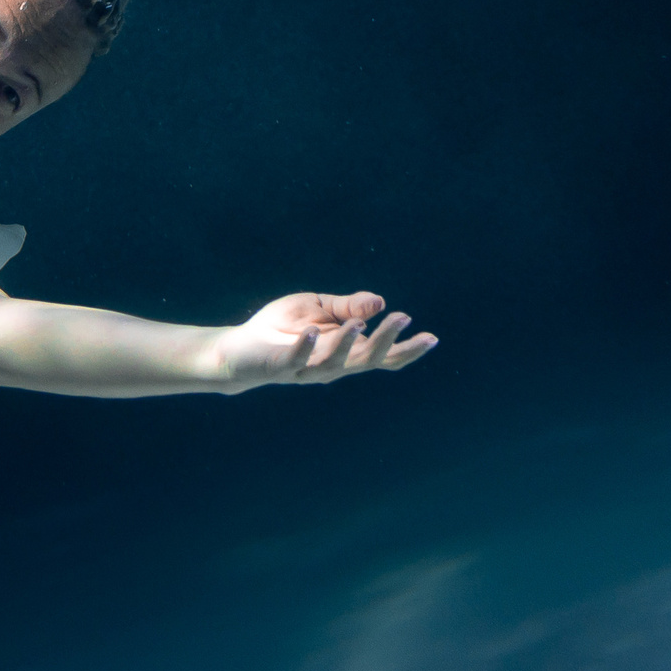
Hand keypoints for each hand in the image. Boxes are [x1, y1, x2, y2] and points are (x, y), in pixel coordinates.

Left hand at [210, 291, 438, 391]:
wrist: (239, 347)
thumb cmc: (281, 327)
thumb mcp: (319, 307)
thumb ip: (348, 307)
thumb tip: (380, 302)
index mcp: (345, 351)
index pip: (381, 354)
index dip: (406, 349)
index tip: (431, 337)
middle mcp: (331, 365)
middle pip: (366, 360)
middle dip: (386, 342)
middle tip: (404, 320)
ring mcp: (306, 368)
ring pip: (335, 362)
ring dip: (348, 343)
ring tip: (359, 322)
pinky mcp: (281, 366)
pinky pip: (295, 359)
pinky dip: (304, 347)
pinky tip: (313, 331)